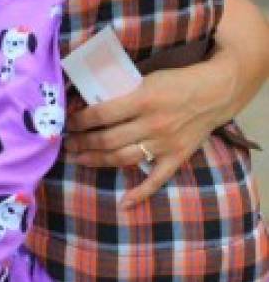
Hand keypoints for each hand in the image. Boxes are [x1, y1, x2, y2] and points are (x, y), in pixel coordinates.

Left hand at [64, 65, 219, 207]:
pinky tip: (123, 203)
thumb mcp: (146, 78)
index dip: (81, 120)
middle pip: (108, 139)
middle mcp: (152, 124)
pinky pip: (156, 180)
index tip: (69, 122)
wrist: (214, 93)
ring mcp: (164, 144)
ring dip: (97, 161)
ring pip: (123, 158)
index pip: (102, 114)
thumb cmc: (176, 81)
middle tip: (67, 143)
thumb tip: (91, 102)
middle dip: (83, 142)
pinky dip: (140, 193)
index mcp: (142, 99)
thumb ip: (123, 91)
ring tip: (79, 159)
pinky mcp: (176, 158)